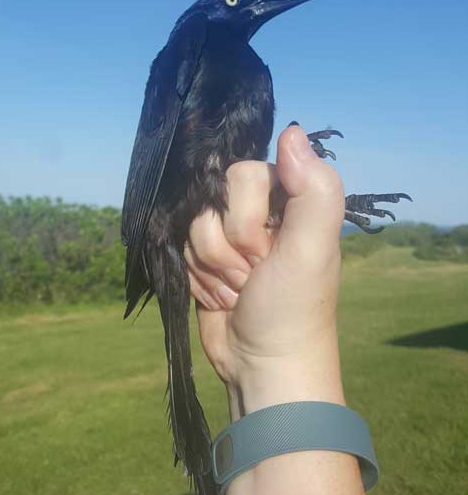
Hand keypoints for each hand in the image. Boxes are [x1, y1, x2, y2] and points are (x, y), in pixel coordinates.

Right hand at [184, 125, 345, 418]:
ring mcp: (227, 235)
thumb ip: (314, 189)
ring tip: (239, 290)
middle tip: (254, 275)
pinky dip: (199, 279)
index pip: (240, 174)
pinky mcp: (204, 258)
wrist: (263, 364)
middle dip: (226, 248)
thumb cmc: (293, 309)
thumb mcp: (313, 250)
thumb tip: (293, 130)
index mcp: (288, 199)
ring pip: (190, 226)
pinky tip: (221, 297)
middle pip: (209, 200)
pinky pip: (180, 248)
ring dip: (212, 268)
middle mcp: (257, 211)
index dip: (244, 218)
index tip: (267, 253)